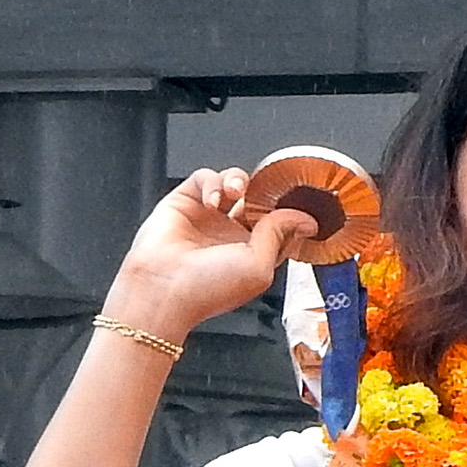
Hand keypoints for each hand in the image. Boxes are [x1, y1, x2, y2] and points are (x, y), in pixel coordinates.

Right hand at [106, 168, 319, 341]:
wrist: (162, 288)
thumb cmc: (206, 288)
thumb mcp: (259, 266)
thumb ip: (280, 235)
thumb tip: (304, 219)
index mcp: (254, 254)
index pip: (281, 225)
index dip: (289, 213)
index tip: (298, 204)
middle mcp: (232, 234)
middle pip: (258, 200)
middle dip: (264, 192)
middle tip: (265, 191)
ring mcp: (209, 217)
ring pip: (234, 183)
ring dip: (240, 181)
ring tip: (237, 191)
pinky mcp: (185, 201)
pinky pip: (205, 178)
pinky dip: (213, 182)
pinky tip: (212, 199)